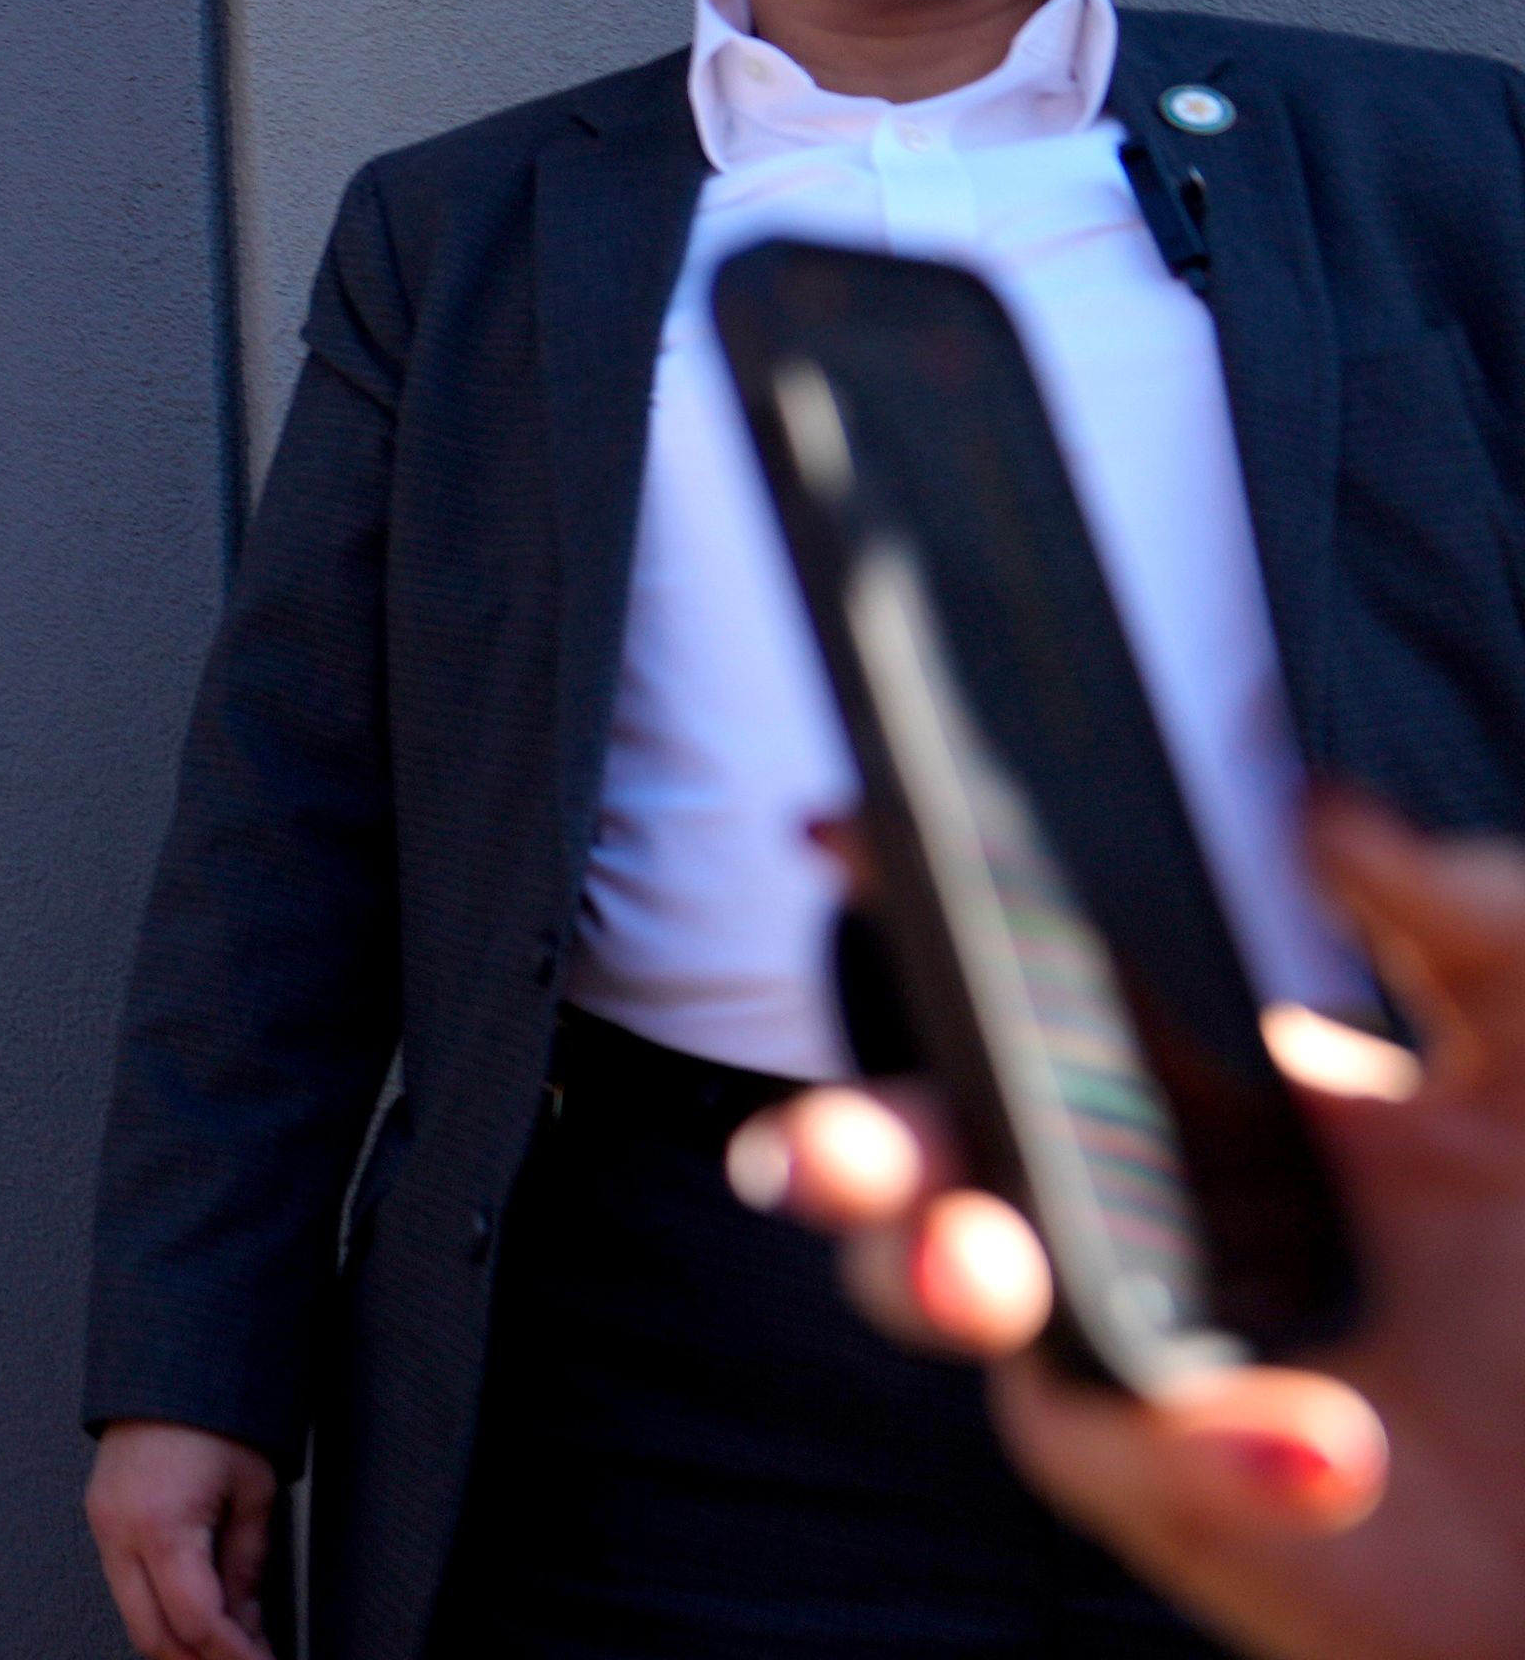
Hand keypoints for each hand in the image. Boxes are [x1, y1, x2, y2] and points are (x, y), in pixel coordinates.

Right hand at [86, 1420, 277, 1659]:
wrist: (168, 1357)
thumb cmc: (212, 1407)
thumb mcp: (253, 1491)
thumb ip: (249, 1565)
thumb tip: (249, 1621)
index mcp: (162, 1523)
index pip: (197, 1623)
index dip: (236, 1657)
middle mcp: (120, 1529)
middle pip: (154, 1637)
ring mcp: (103, 1525)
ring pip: (135, 1619)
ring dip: (180, 1643)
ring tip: (226, 1646)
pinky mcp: (101, 1518)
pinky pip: (125, 1587)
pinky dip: (160, 1612)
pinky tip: (195, 1615)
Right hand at [734, 796, 1524, 1659]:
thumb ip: (1464, 917)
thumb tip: (1320, 811)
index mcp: (1190, 1083)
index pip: (1014, 978)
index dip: (910, 909)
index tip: (842, 839)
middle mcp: (1125, 1199)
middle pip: (918, 1146)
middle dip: (838, 1136)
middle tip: (836, 1144)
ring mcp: (1125, 1339)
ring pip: (940, 1296)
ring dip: (930, 1275)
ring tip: (981, 1275)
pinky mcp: (1163, 1486)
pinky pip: (1115, 1454)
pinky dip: (1198, 1449)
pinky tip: (1320, 1442)